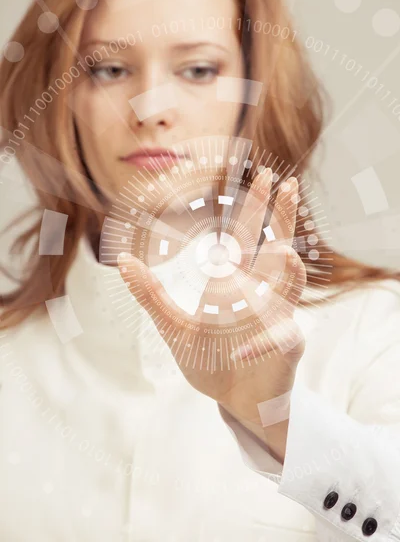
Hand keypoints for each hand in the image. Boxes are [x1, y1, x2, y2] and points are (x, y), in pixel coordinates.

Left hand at [118, 169, 306, 433]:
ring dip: (290, 273)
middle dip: (284, 219)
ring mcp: (277, 318)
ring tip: (286, 255)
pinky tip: (240, 352)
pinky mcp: (285, 348)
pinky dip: (259, 344)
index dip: (255, 208)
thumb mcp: (174, 327)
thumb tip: (122, 260)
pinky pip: (276, 339)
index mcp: (238, 283)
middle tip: (289, 185)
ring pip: (291, 287)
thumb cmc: (212, 361)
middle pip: (278, 247)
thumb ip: (151, 295)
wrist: (235, 403)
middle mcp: (262, 294)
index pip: (248, 238)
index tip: (260, 176)